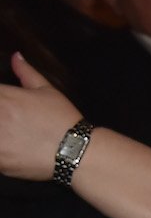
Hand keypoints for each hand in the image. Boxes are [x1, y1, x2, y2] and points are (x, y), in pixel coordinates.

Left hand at [0, 52, 81, 179]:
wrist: (77, 152)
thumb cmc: (63, 119)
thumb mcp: (48, 91)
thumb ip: (27, 73)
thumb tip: (16, 56)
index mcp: (3, 97)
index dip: (0, 100)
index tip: (4, 108)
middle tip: (6, 122)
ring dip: (0, 133)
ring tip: (9, 136)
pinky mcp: (1, 161)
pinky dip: (1, 154)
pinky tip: (10, 150)